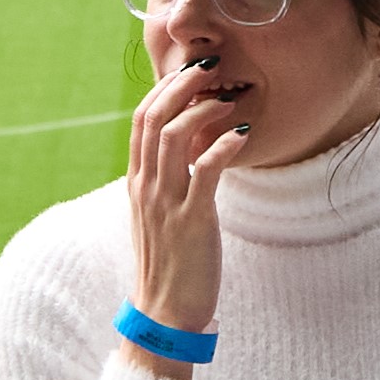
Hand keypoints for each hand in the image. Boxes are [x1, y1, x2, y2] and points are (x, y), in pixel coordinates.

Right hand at [120, 48, 253, 365]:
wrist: (165, 314)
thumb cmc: (170, 264)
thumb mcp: (160, 215)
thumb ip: (167, 181)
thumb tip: (190, 148)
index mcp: (137, 183)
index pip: (141, 120)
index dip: (163, 89)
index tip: (190, 71)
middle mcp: (146, 187)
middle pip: (154, 117)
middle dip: (182, 84)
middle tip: (211, 65)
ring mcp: (166, 203)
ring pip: (175, 137)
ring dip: (204, 109)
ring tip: (230, 98)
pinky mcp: (192, 221)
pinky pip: (206, 171)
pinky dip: (224, 146)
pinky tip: (243, 134)